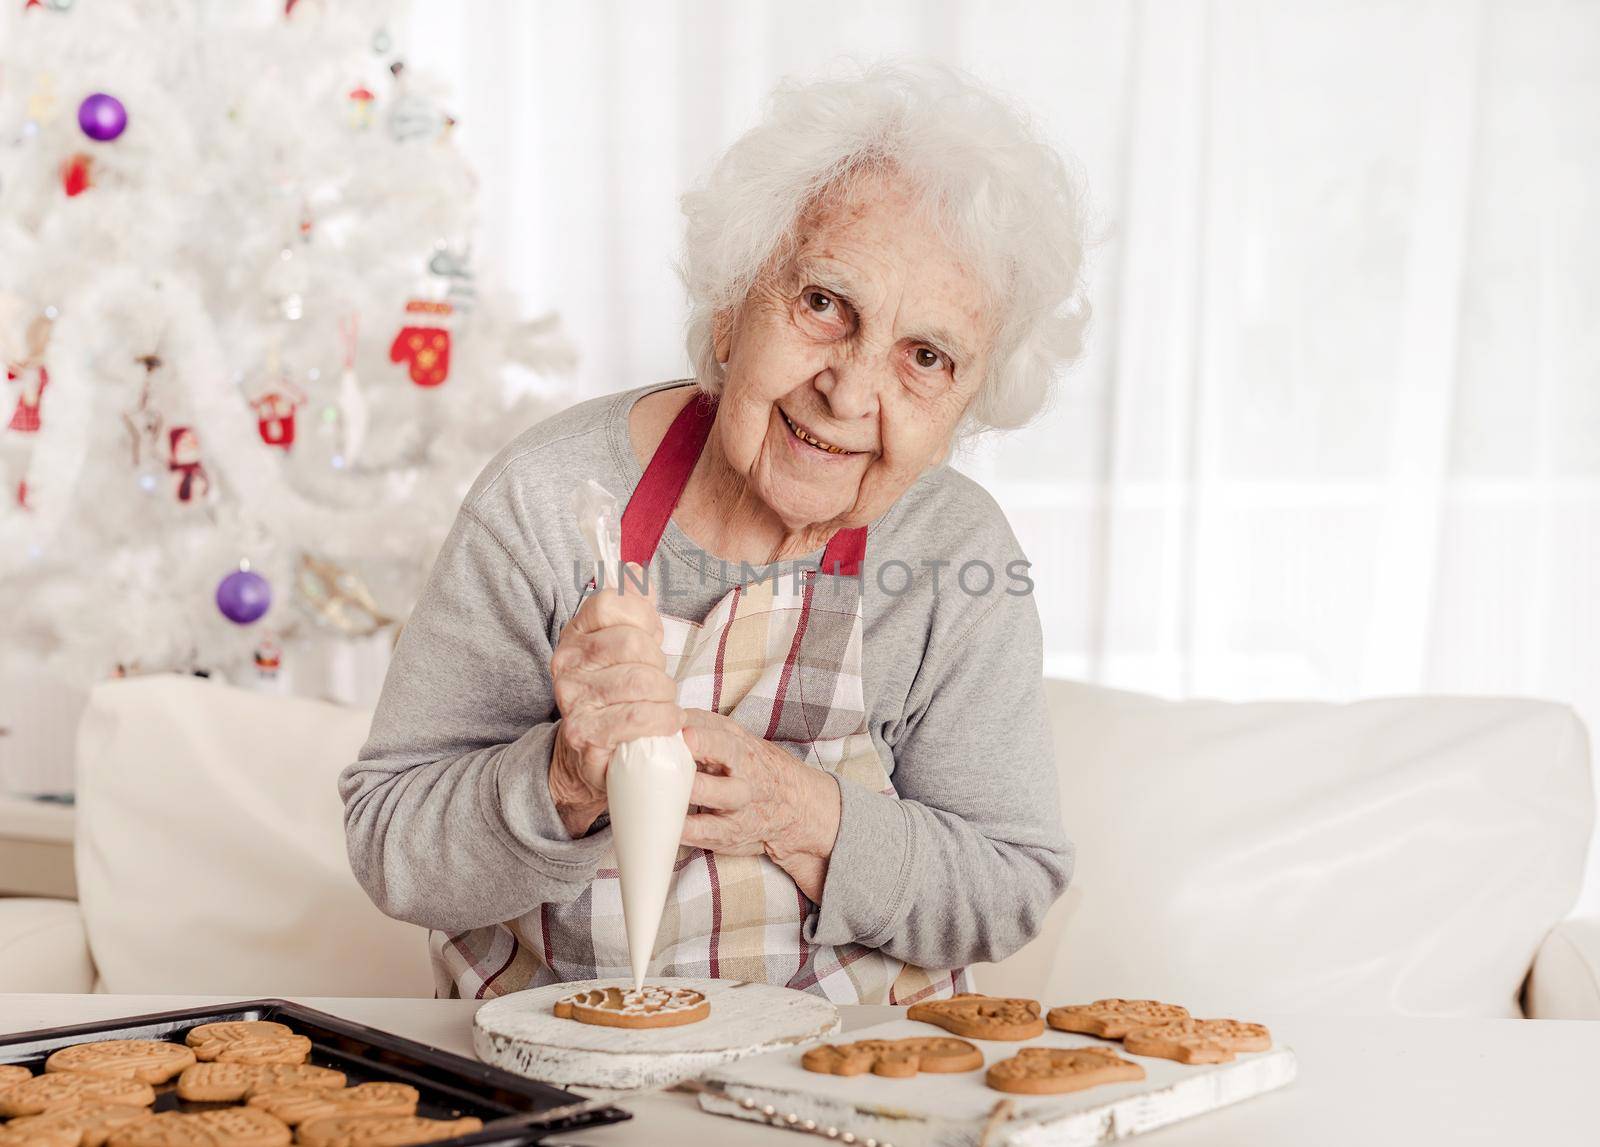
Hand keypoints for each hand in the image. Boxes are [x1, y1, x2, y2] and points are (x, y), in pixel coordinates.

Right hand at [547, 562, 683, 837]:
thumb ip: (634, 604)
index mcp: (576, 632)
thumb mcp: (627, 641)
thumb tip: (636, 573)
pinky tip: (664, 725)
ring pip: (640, 682)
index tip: (652, 638)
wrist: (595, 750)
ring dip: (665, 697)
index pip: (611, 602)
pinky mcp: (583, 734)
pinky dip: (661, 722)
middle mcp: (566, 662)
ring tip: (663, 707)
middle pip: (632, 643)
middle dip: (659, 666)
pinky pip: (636, 719)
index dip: (644, 619)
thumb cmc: (619, 691)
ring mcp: (572, 699)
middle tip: (659, 685)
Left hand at [679, 708, 841, 902]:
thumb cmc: (750, 770)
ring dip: (697, 788)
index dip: (692, 720)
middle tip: (683, 739)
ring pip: (720, 793)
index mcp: (738, 742)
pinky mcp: (732, 831)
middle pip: (725, 750)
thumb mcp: (737, 744)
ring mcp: (739, 802)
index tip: (669, 717)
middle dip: (704, 742)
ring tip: (670, 786)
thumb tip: (657, 721)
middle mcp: (742, 768)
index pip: (715, 724)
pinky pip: (709, 830)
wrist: (796, 807)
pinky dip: (689, 829)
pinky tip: (669, 826)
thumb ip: (702, 732)